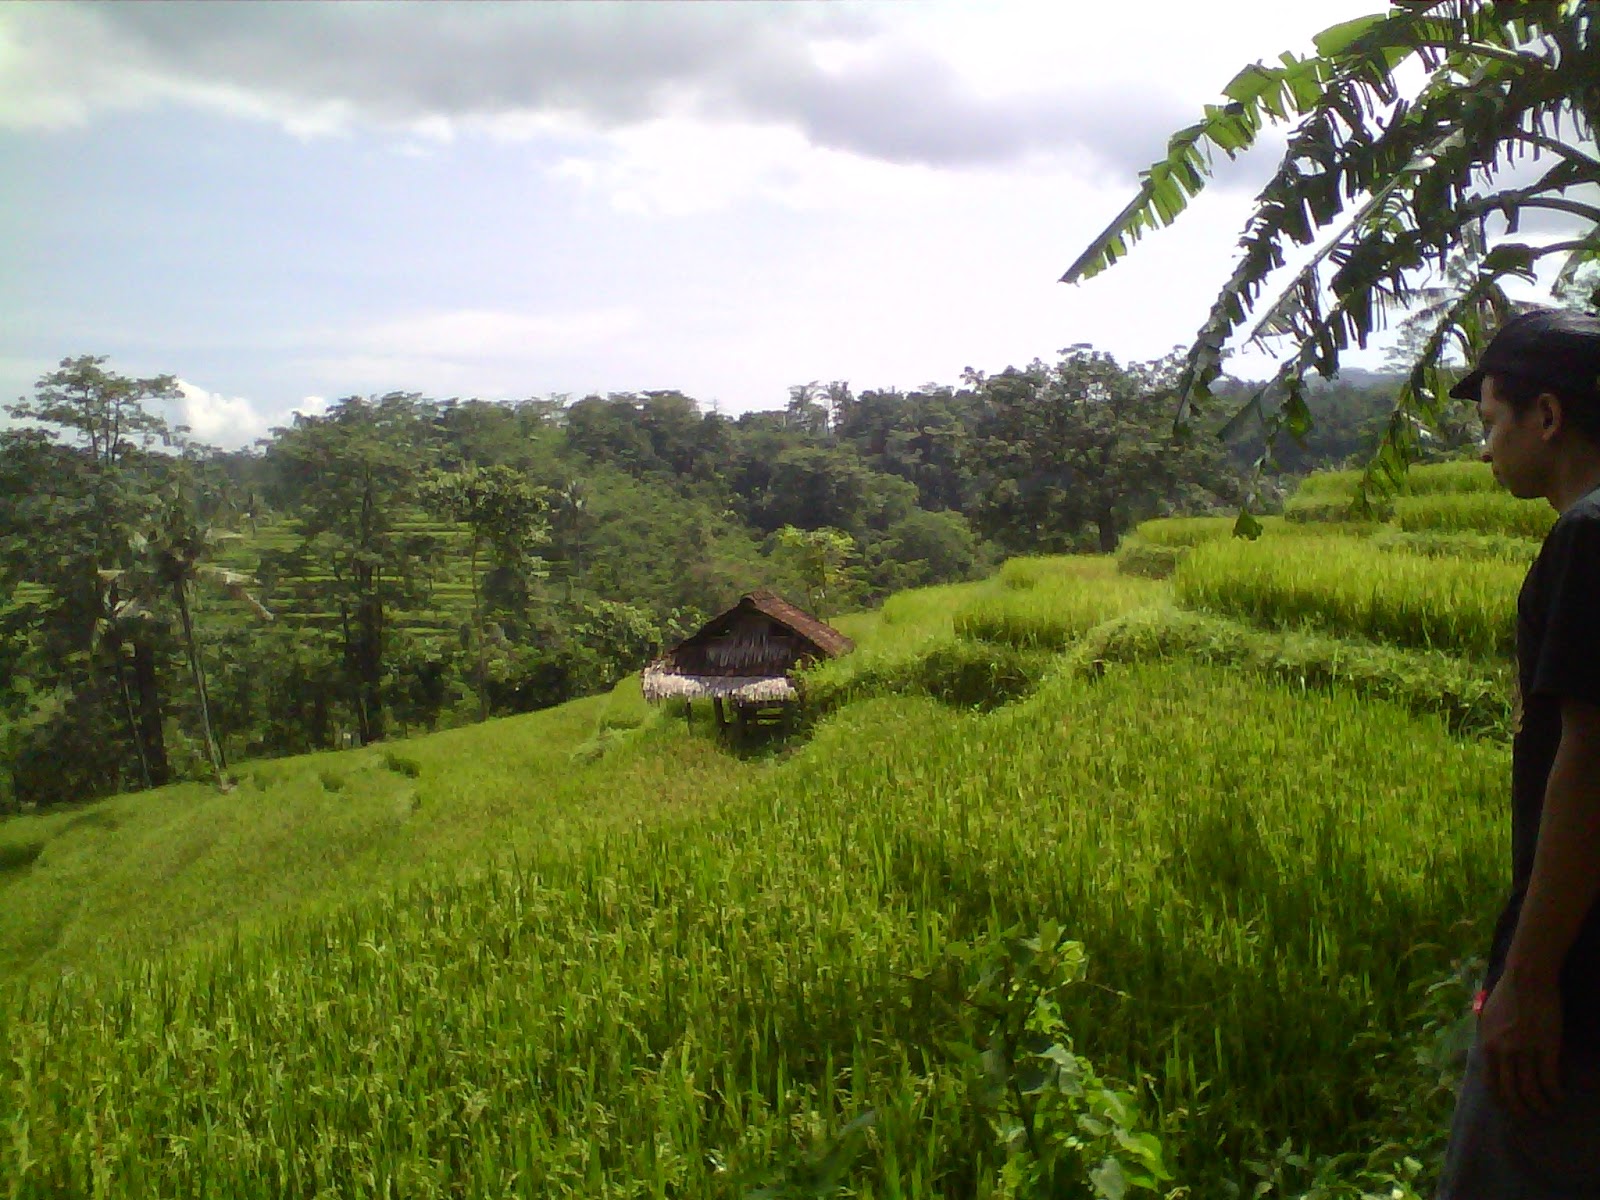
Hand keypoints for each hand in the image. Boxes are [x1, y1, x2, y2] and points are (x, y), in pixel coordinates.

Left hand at [1479, 970, 1564, 1119]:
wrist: (1527, 978)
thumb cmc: (1507, 995)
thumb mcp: (1487, 1019)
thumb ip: (1488, 1039)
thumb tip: (1490, 1056)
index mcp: (1486, 1045)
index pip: (1490, 1083)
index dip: (1501, 1101)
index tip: (1509, 1110)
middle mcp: (1502, 1052)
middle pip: (1510, 1093)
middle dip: (1520, 1111)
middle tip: (1530, 1118)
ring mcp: (1524, 1051)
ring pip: (1531, 1091)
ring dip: (1540, 1106)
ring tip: (1548, 1110)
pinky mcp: (1546, 1048)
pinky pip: (1549, 1080)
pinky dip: (1554, 1093)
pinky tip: (1559, 1096)